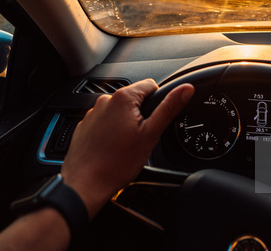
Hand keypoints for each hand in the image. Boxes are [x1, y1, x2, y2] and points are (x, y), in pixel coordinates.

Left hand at [61, 78, 193, 217]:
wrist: (85, 185)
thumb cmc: (116, 163)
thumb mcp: (151, 135)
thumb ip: (169, 108)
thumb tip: (185, 89)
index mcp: (123, 98)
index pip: (151, 85)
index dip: (158, 103)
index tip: (153, 122)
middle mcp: (105, 101)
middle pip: (134, 99)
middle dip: (141, 115)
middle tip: (140, 138)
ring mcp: (93, 113)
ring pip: (119, 112)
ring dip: (125, 123)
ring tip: (125, 146)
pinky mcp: (85, 126)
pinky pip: (104, 122)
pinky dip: (111, 132)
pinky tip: (112, 148)